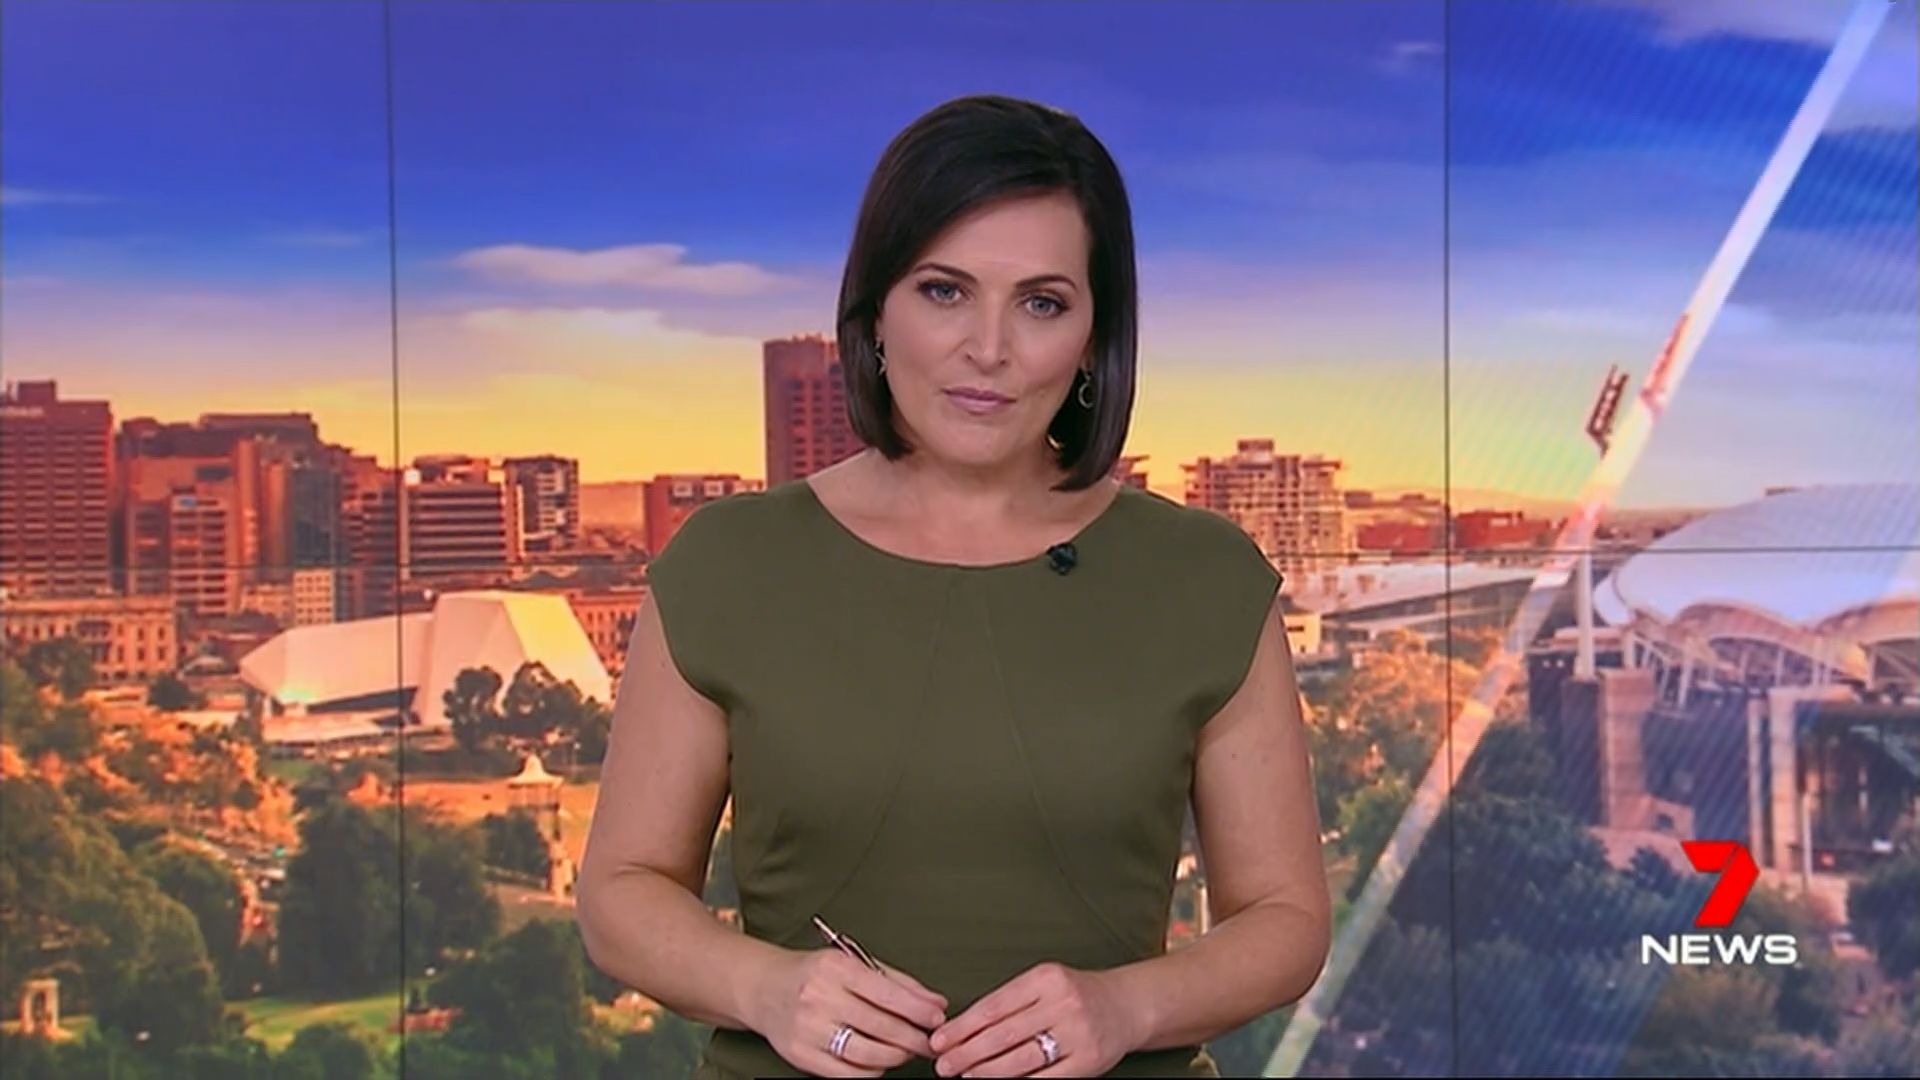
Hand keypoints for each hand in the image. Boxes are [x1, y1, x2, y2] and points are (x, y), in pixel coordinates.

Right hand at [747, 946, 949, 1076]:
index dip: (918, 1010)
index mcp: (835, 968)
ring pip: (869, 1055)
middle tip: (929, 1042)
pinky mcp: (801, 1056)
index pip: (887, 993)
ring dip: (896, 1056)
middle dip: (914, 1038)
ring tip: (905, 1050)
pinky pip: (849, 1074)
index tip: (938, 1019)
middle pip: (882, 1027)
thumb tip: (936, 1003)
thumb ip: (898, 983)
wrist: (764, 988)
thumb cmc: (815, 975)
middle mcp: (819, 998)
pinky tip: (880, 1061)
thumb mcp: (854, 965)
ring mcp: (808, 1029)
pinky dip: (873, 1071)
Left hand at [928, 962, 1142, 1076]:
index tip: (939, 1040)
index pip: (993, 1006)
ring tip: (965, 1076)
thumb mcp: (1045, 984)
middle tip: (943, 1065)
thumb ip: (1010, 1003)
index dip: (962, 1027)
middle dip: (967, 1053)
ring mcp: (1078, 1034)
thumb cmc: (1076, 995)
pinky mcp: (1088, 1061)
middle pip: (1003, 1034)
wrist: (1126, 1006)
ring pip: (1021, 1059)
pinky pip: (1045, 1079)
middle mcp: (1063, 1003)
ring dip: (986, 1072)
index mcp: (1047, 978)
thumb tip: (962, 1030)